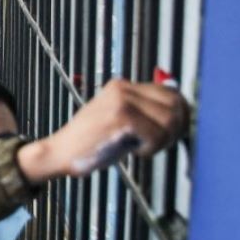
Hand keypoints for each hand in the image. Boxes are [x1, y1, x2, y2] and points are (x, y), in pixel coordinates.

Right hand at [18, 80, 186, 183]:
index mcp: (122, 86)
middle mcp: (123, 88)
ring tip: (143, 148)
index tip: (172, 133)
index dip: (180, 115)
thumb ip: (143, 115)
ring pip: (170, 118)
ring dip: (163, 140)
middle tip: (159, 144)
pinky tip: (135, 151)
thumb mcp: (117, 122)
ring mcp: (122, 100)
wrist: (59, 153)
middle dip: (176, 128)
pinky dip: (151, 148)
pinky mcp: (121, 115)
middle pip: (175, 103)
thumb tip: (178, 116)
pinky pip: (156, 133)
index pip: (170, 92)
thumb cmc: (89, 144)